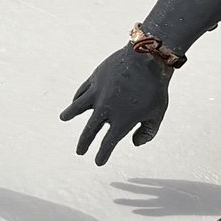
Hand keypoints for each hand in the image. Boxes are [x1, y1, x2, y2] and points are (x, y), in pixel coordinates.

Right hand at [60, 45, 172, 165]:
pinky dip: (78, 97)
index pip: (108, 144)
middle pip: (90, 131)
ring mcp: (98, 93)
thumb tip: (134, 143)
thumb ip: (147, 133)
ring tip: (63, 118)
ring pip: (78, 107)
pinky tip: (75, 100)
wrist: (147, 59)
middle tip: (80, 151)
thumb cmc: (155, 89)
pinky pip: (83, 91)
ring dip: (70, 113)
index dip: (102, 155)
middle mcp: (106, 109)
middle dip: (84, 144)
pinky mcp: (95, 78)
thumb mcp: (157, 114)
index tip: (98, 161)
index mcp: (122, 121)